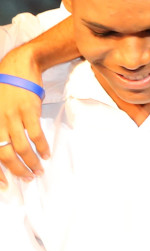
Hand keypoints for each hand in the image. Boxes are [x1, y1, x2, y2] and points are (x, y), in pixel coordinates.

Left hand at [0, 45, 48, 184]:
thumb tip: (5, 150)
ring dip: (31, 162)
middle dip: (17, 170)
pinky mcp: (28, 110)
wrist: (17, 66)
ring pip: (21, 147)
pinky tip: (46, 154)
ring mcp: (11, 116)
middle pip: (4, 154)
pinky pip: (35, 134)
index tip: (5, 184)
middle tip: (27, 178)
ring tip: (38, 170)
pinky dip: (42, 147)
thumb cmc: (3, 88)